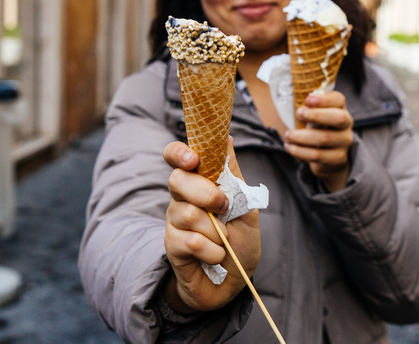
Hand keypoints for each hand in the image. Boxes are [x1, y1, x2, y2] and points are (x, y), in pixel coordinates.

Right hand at [162, 137, 260, 313]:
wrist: (235, 280)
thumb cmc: (240, 240)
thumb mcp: (245, 205)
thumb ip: (233, 175)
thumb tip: (226, 138)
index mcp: (198, 182)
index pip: (176, 157)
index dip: (179, 153)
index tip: (193, 159)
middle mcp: (181, 198)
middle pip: (178, 180)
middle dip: (206, 193)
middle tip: (224, 207)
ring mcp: (174, 222)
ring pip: (188, 214)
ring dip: (217, 230)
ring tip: (224, 240)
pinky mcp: (172, 246)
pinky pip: (191, 241)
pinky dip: (213, 251)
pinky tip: (216, 256)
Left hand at [283, 91, 353, 191]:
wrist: (326, 156)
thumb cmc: (315, 129)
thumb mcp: (312, 116)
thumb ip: (306, 108)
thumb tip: (288, 101)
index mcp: (340, 108)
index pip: (338, 99)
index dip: (324, 99)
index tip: (307, 100)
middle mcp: (346, 124)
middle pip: (338, 118)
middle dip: (316, 115)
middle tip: (298, 114)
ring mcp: (344, 142)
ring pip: (324, 138)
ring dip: (301, 136)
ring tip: (288, 135)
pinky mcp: (337, 158)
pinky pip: (317, 155)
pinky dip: (300, 151)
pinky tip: (289, 147)